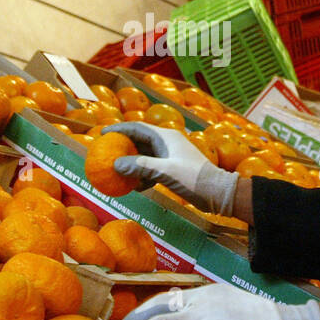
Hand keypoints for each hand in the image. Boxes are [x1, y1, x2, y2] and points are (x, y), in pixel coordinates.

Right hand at [102, 122, 237, 215]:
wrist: (217, 191)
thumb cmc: (193, 178)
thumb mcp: (165, 172)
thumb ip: (140, 167)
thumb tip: (116, 164)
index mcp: (165, 137)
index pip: (137, 127)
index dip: (119, 129)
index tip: (102, 134)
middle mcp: (167, 143)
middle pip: (139, 140)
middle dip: (123, 146)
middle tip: (106, 153)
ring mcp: (171, 156)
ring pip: (145, 156)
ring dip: (132, 164)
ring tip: (118, 171)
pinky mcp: (174, 169)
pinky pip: (152, 168)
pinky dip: (143, 175)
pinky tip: (136, 187)